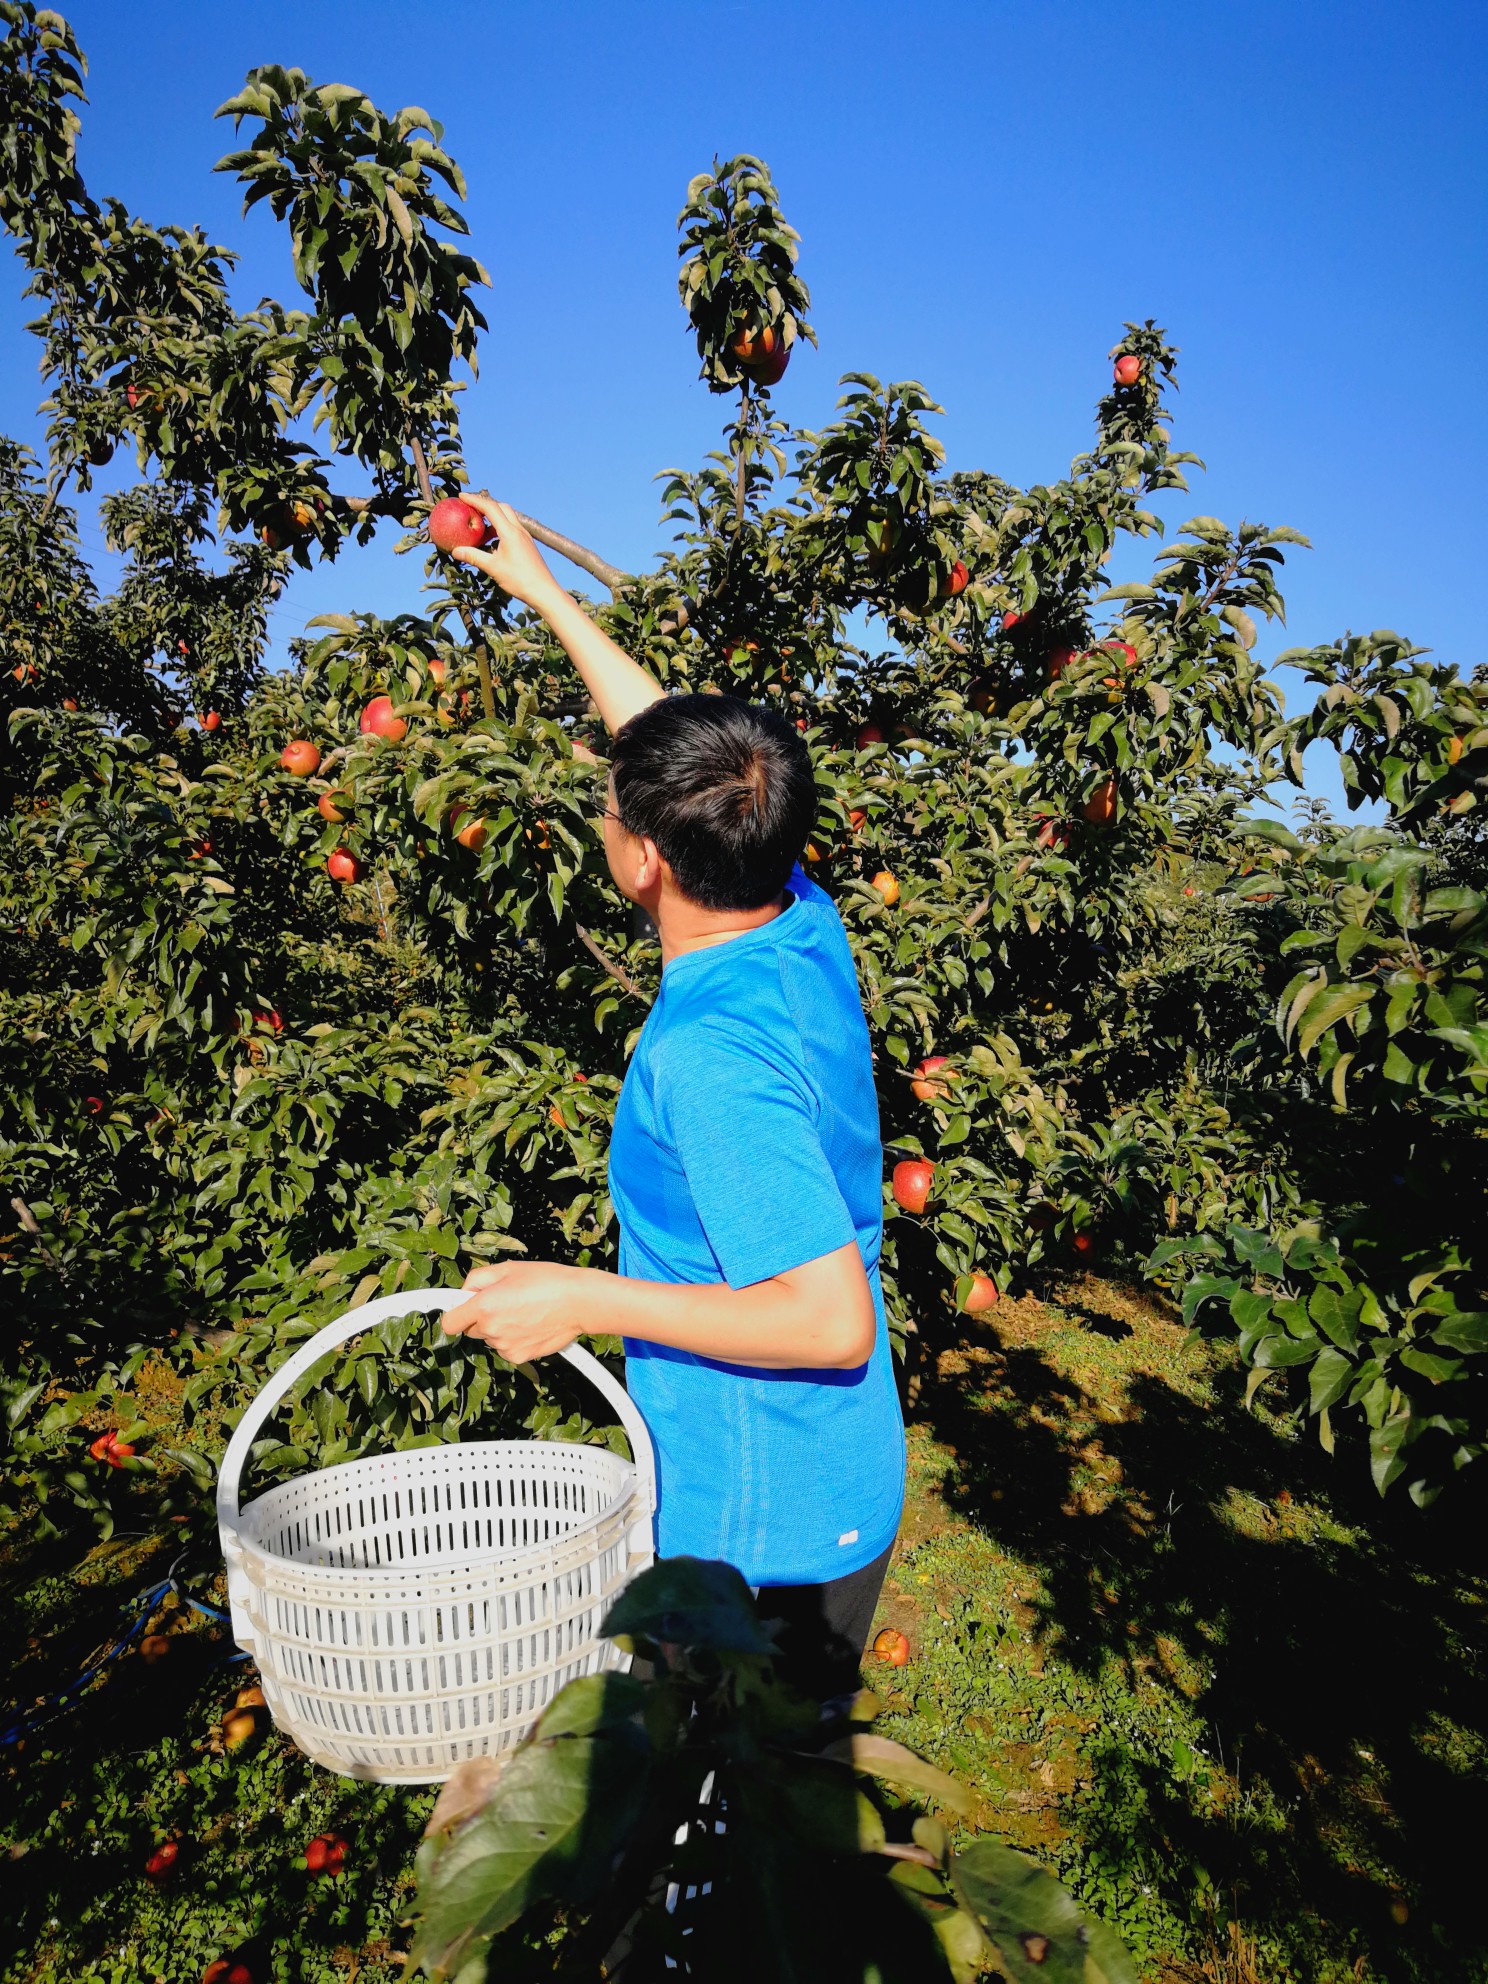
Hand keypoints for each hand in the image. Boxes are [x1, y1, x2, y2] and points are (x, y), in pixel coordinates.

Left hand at [441, 1260, 595, 1362]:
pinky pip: (506, 1348)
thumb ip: (478, 1279)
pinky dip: (513, 1339)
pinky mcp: (519, 1357)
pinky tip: (530, 1324)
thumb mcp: (509, 1268)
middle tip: (504, 1301)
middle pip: (471, 1329)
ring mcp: (504, 1346)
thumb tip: (465, 1291)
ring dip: (499, 1327)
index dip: (454, 1313)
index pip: (450, 1322)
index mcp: (484, 1306)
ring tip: (524, 1311)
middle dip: (480, 1317)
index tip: (459, 1308)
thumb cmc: (548, 1281)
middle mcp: (491, 1329)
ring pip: (490, 1338)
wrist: (579, 1302)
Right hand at [452, 496, 560, 609]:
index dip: (475, 500)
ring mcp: (525, 536)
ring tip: (479, 526)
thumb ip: (473, 556)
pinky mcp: (527, 544)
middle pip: (501, 507)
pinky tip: (492, 541)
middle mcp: (519, 530)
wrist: (544, 591)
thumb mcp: (493, 568)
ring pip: (508, 518)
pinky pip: (512, 529)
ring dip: (493, 517)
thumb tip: (455, 551)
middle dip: (485, 504)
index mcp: (510, 532)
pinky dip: (500, 528)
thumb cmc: (519, 579)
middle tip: (470, 507)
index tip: (461, 496)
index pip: (490, 508)